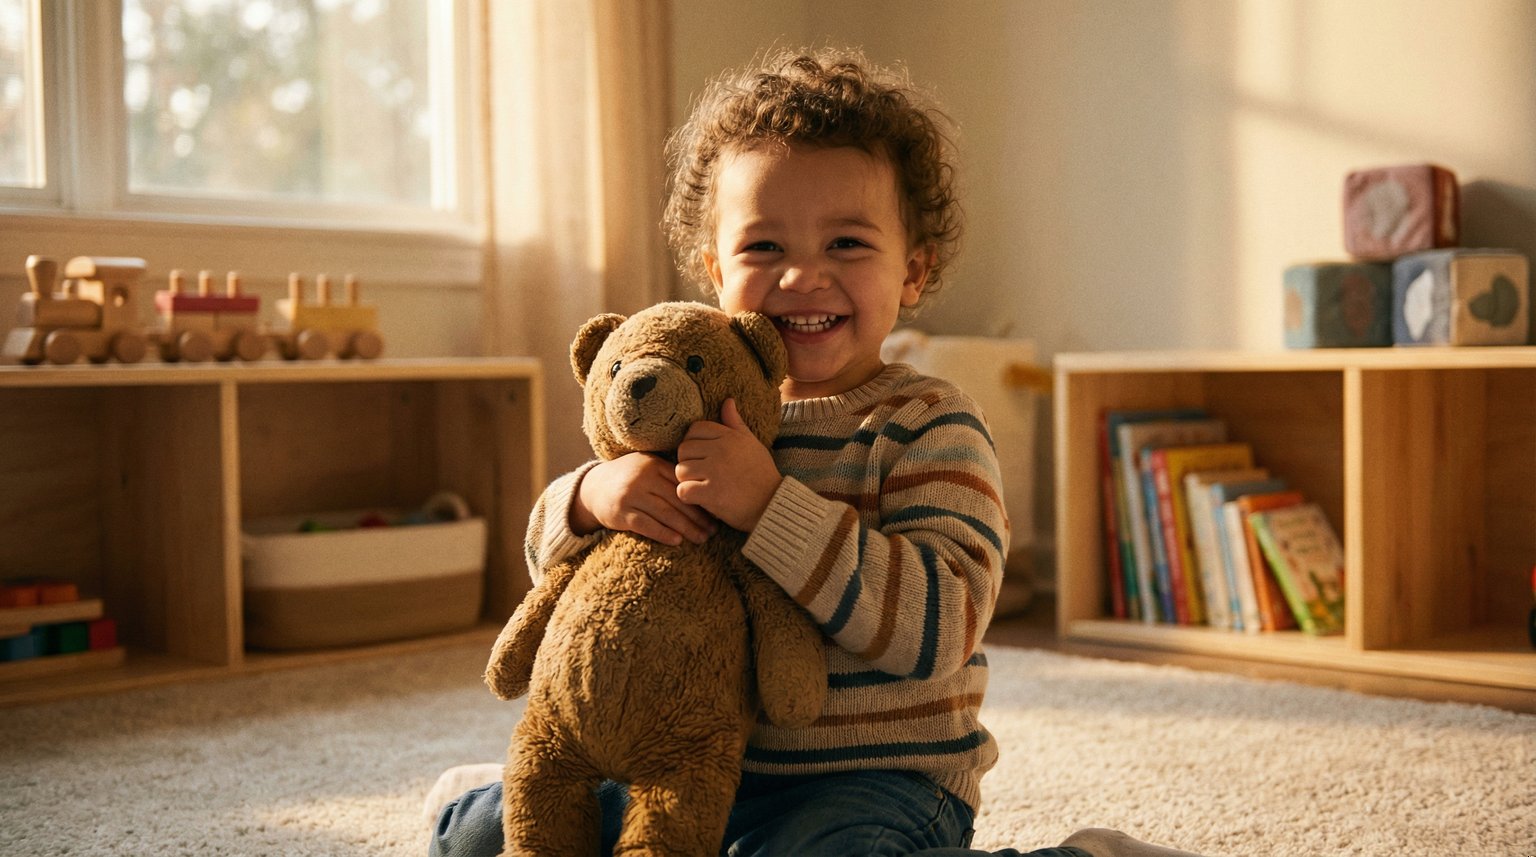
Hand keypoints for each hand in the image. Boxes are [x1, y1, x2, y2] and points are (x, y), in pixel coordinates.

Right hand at [572, 452, 715, 545]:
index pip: (682, 483)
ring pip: (664, 513)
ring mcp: (630, 495)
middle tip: (713, 531)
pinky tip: (677, 540)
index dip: (700, 499)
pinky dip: (663, 533)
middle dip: (697, 517)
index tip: (715, 513)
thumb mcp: (647, 468)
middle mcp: (642, 477)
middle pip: (676, 499)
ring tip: (701, 538)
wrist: (593, 488)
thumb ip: (669, 474)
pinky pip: (646, 525)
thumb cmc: (629, 479)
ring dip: (686, 528)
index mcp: (653, 464)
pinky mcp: (620, 513)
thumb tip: (705, 488)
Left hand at [676, 399, 781, 531]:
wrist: (773, 504)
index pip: (695, 429)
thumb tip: (727, 400)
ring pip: (680, 470)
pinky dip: (688, 497)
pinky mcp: (711, 493)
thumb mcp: (752, 443)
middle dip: (688, 462)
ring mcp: (715, 472)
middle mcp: (721, 450)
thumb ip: (735, 423)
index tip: (702, 456)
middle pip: (683, 449)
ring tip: (701, 486)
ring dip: (687, 480)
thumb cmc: (762, 473)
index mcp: (729, 437)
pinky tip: (701, 499)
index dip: (694, 443)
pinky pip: (683, 490)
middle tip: (700, 473)